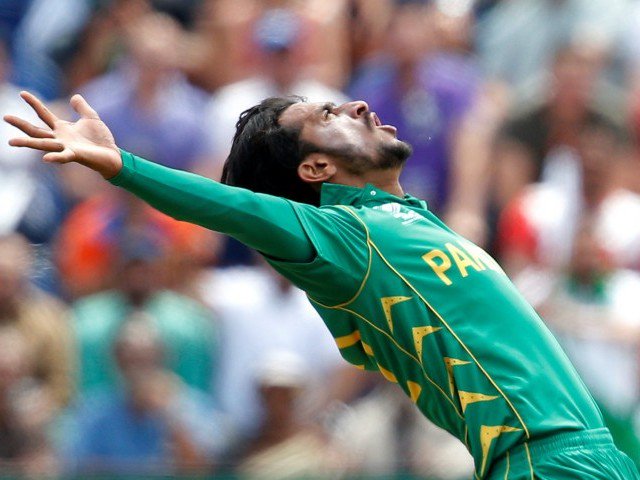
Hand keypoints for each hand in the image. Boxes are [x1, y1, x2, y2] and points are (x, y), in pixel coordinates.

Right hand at [4, 91, 121, 178]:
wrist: (112, 154)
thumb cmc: (101, 139)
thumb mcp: (91, 117)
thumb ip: (81, 107)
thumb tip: (75, 96)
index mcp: (62, 129)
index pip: (44, 114)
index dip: (34, 103)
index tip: (22, 93)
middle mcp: (60, 139)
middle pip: (36, 131)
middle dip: (21, 125)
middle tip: (6, 117)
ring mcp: (66, 148)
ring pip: (43, 145)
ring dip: (28, 143)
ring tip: (12, 141)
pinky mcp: (76, 155)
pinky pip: (64, 157)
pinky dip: (55, 157)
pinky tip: (46, 158)